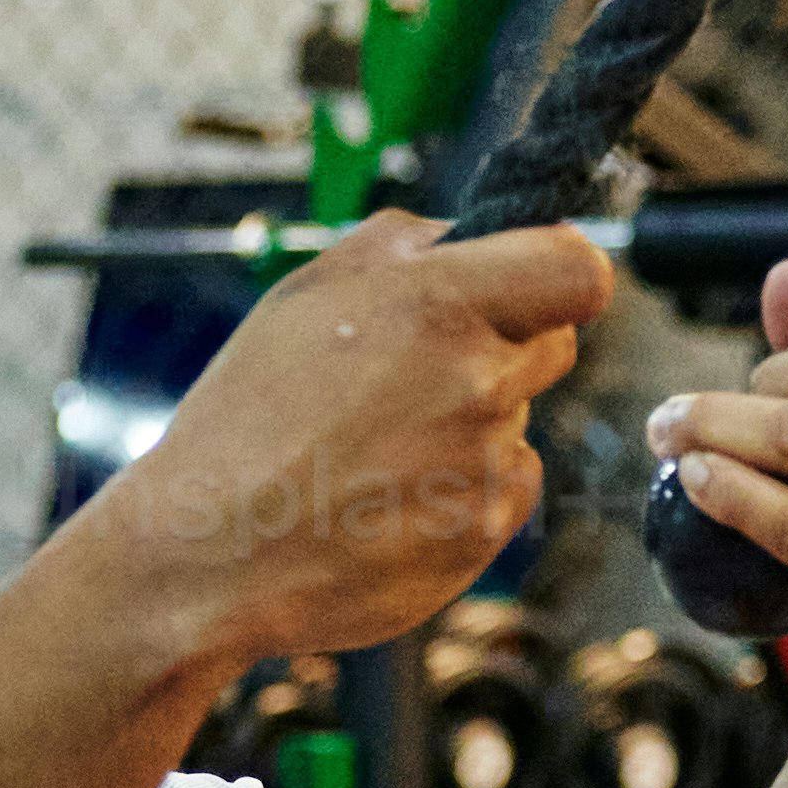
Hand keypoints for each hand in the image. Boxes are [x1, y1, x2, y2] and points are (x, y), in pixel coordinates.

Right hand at [94, 213, 605, 676]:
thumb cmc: (248, 418)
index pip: (578, 271)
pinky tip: (390, 500)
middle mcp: (478, 380)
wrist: (210, 554)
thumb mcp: (304, 294)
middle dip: (505, 348)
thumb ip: (397, 244)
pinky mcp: (485, 532)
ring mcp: (487, 461)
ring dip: (469, 425)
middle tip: (421, 374)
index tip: (536, 285)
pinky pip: (506, 490)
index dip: (564, 273)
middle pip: (555, 346)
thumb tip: (459, 234)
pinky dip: (463, 490)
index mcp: (438, 304)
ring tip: (376, 452)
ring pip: (517, 421)